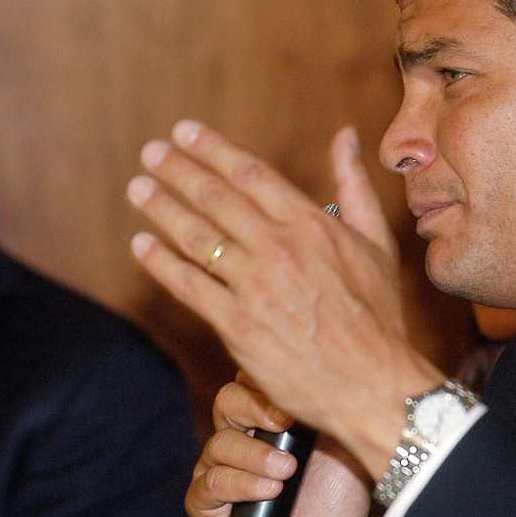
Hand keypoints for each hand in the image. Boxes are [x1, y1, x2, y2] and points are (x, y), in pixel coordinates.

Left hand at [128, 120, 443, 478]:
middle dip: (178, 171)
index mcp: (311, 224)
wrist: (371, 384)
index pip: (251, 175)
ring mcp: (255, 287)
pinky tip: (141, 245)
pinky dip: (162, 262)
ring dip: (162, 209)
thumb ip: (354, 184)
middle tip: (150, 153)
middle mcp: (279, 248)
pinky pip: (190, 286)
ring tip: (138, 189)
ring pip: (197, 238)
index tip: (184, 132)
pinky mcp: (237, 325)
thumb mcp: (375, 242)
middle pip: (216, 199)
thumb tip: (344, 135)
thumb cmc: (377, 316)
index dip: (212, 150)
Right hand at [189, 377, 375, 516]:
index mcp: (269, 417)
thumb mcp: (345, 447)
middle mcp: (240, 437)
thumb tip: (323, 374)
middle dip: (253, 408)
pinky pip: (210, 485)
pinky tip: (268, 492)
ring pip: (218, 445)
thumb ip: (330, 410)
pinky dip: (238, 484)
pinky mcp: (208, 506)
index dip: (265, 380)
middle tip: (285, 424)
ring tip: (287, 473)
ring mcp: (220, 470)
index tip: (296, 398)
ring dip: (253, 455)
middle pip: (227, 402)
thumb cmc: (339, 501)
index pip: (251, 379)